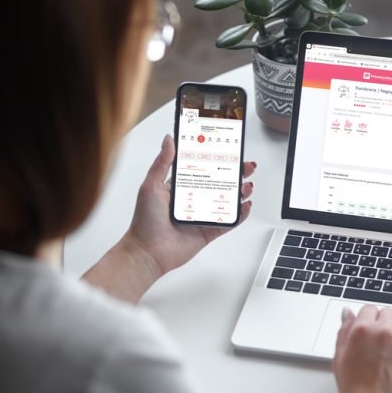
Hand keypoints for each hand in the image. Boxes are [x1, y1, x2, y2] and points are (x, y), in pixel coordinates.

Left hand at [125, 134, 255, 276]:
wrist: (148, 253)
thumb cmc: (144, 221)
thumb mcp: (151, 186)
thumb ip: (162, 163)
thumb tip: (169, 140)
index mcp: (180, 186)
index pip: (203, 167)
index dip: (216, 158)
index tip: (227, 149)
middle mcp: (194, 199)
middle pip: (220, 182)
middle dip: (236, 173)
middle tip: (245, 166)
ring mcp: (203, 214)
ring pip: (228, 200)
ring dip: (240, 192)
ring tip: (246, 186)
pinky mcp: (209, 230)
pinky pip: (229, 221)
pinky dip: (240, 214)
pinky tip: (245, 205)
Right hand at [329, 305, 391, 392]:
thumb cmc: (355, 390)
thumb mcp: (339, 357)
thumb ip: (344, 331)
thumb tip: (347, 313)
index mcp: (362, 330)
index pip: (369, 309)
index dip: (368, 316)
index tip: (369, 321)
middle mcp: (383, 332)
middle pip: (387, 312)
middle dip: (383, 319)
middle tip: (381, 330)